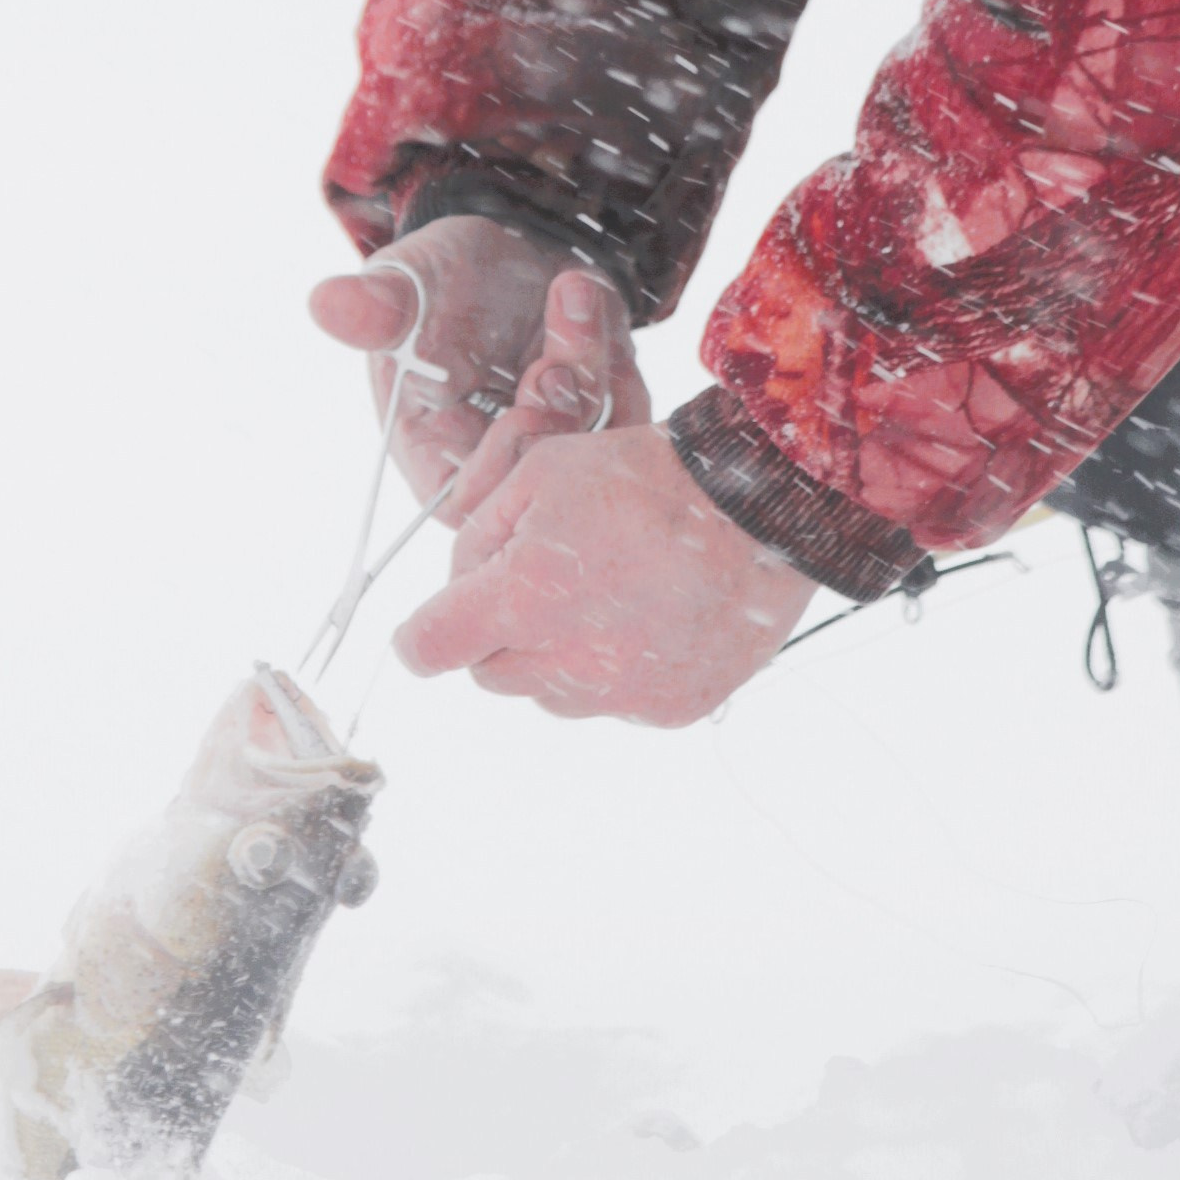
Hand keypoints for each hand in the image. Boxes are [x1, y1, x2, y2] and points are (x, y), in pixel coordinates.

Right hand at [308, 217, 637, 503]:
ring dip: (591, 362)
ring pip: (595, 446)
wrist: (504, 245)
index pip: (476, 504)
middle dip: (562, 404)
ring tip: (570, 291)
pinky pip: (629, 414)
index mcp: (434, 457)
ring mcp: (554, 447)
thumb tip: (327, 302)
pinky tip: (586, 300)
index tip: (528, 386)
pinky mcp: (600, 421)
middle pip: (545, 481)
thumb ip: (379, 306)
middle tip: (555, 332)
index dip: (510, 458)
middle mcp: (496, 465)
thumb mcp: (409, 282)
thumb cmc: (442, 275)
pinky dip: (616, 354)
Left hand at [394, 415, 814, 726]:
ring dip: (556, 655)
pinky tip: (649, 615)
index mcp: (522, 596)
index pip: (427, 648)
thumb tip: (460, 580)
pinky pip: (615, 701)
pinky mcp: (668, 709)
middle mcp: (566, 660)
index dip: (422, 634)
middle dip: (497, 632)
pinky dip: (618, 668)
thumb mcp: (541, 469)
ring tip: (605, 593)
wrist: (757, 507)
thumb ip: (479, 530)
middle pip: (489, 672)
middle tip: (539, 581)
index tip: (433, 625)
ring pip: (551, 693)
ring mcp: (621, 694)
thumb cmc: (647, 478)